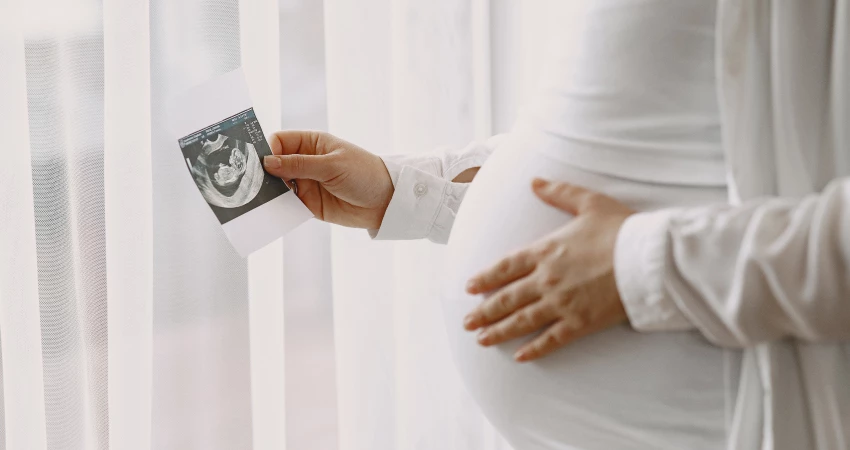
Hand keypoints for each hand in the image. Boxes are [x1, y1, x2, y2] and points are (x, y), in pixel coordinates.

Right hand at [263, 131, 393, 228]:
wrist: (385, 201)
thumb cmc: (364, 173)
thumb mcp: (332, 165)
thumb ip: (300, 165)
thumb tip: (268, 162)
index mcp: (311, 143)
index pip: (279, 141)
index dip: (267, 150)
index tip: (258, 162)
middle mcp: (305, 162)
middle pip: (274, 164)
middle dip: (263, 173)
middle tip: (251, 182)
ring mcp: (305, 183)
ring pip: (277, 185)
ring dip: (268, 191)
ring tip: (257, 199)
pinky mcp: (308, 204)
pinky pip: (287, 204)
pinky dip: (278, 207)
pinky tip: (270, 211)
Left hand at [462, 178, 635, 361]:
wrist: (649, 258)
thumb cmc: (621, 229)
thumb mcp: (588, 202)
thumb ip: (559, 193)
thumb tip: (535, 181)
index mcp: (546, 251)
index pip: (505, 267)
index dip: (485, 278)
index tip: (469, 287)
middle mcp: (547, 279)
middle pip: (507, 298)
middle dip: (484, 311)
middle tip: (467, 322)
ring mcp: (562, 303)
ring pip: (522, 321)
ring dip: (499, 331)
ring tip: (481, 340)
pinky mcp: (580, 322)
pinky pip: (551, 339)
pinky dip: (534, 349)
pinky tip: (519, 357)